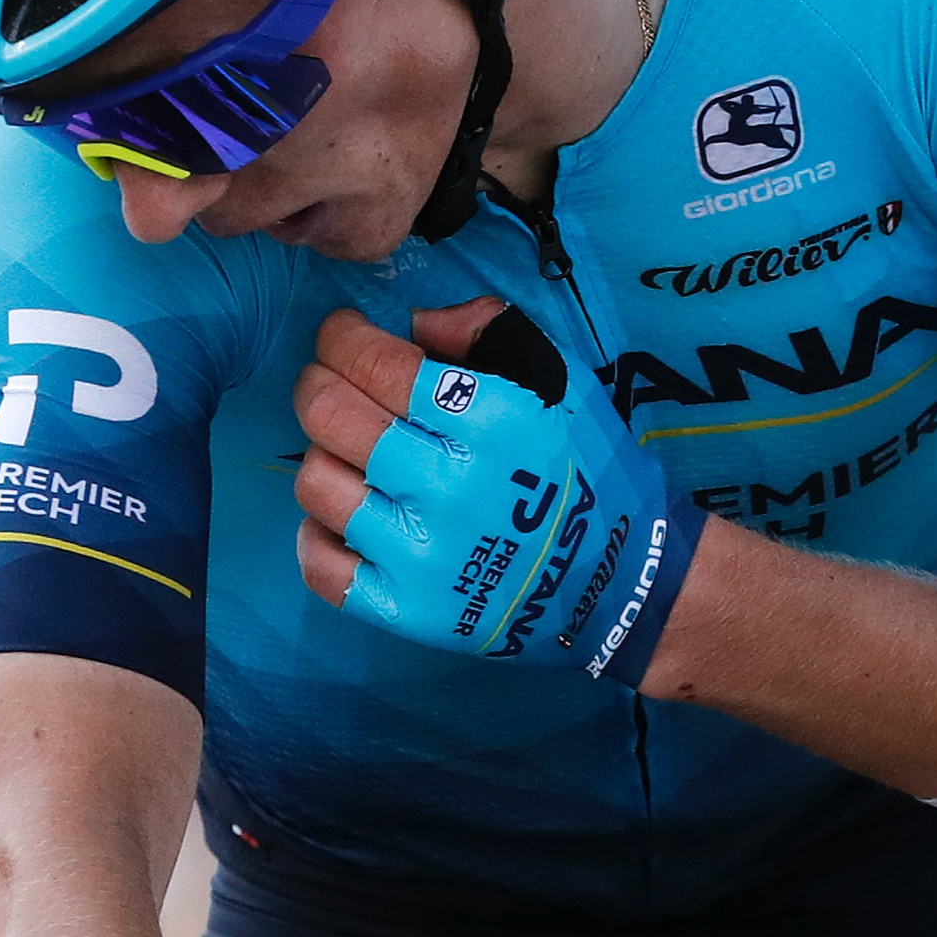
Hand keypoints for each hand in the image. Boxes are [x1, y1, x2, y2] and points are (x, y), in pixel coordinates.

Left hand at [292, 301, 688, 684]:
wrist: (620, 585)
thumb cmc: (589, 472)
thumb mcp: (562, 381)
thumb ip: (490, 333)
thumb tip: (411, 324)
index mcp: (489, 423)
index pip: (375, 363)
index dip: (341, 338)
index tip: (340, 335)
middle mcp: (448, 488)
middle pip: (329, 416)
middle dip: (317, 383)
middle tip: (326, 382)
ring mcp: (421, 557)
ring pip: (316, 482)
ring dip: (324, 455)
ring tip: (352, 455)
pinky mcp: (405, 612)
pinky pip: (319, 564)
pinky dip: (318, 532)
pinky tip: (348, 516)